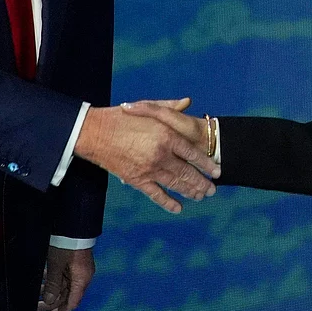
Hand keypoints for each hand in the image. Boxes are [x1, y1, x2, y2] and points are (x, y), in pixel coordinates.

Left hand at [37, 246, 92, 310]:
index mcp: (81, 280)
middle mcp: (82, 277)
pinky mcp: (74, 262)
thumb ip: (52, 284)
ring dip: (50, 290)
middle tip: (36, 307)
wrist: (74, 224)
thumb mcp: (56, 265)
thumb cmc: (67, 243)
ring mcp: (78, 269)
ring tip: (35, 292)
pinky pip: (63, 276)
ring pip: (63, 286)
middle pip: (67, 296)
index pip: (71, 303)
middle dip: (51, 302)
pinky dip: (53, 280)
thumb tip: (49, 300)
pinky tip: (42, 279)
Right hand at [74, 98, 219, 212]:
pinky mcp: (137, 179)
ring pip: (175, 184)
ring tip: (201, 196)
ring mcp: (149, 169)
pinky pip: (156, 194)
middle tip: (212, 190)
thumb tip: (187, 102)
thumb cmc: (122, 117)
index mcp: (166, 135)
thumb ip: (169, 107)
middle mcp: (161, 154)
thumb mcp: (147, 107)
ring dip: (190, 192)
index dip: (206, 164)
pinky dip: (168, 203)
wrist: (95, 133)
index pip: (192, 153)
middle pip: (187, 172)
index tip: (216, 171)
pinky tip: (178, 208)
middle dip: (202, 183)